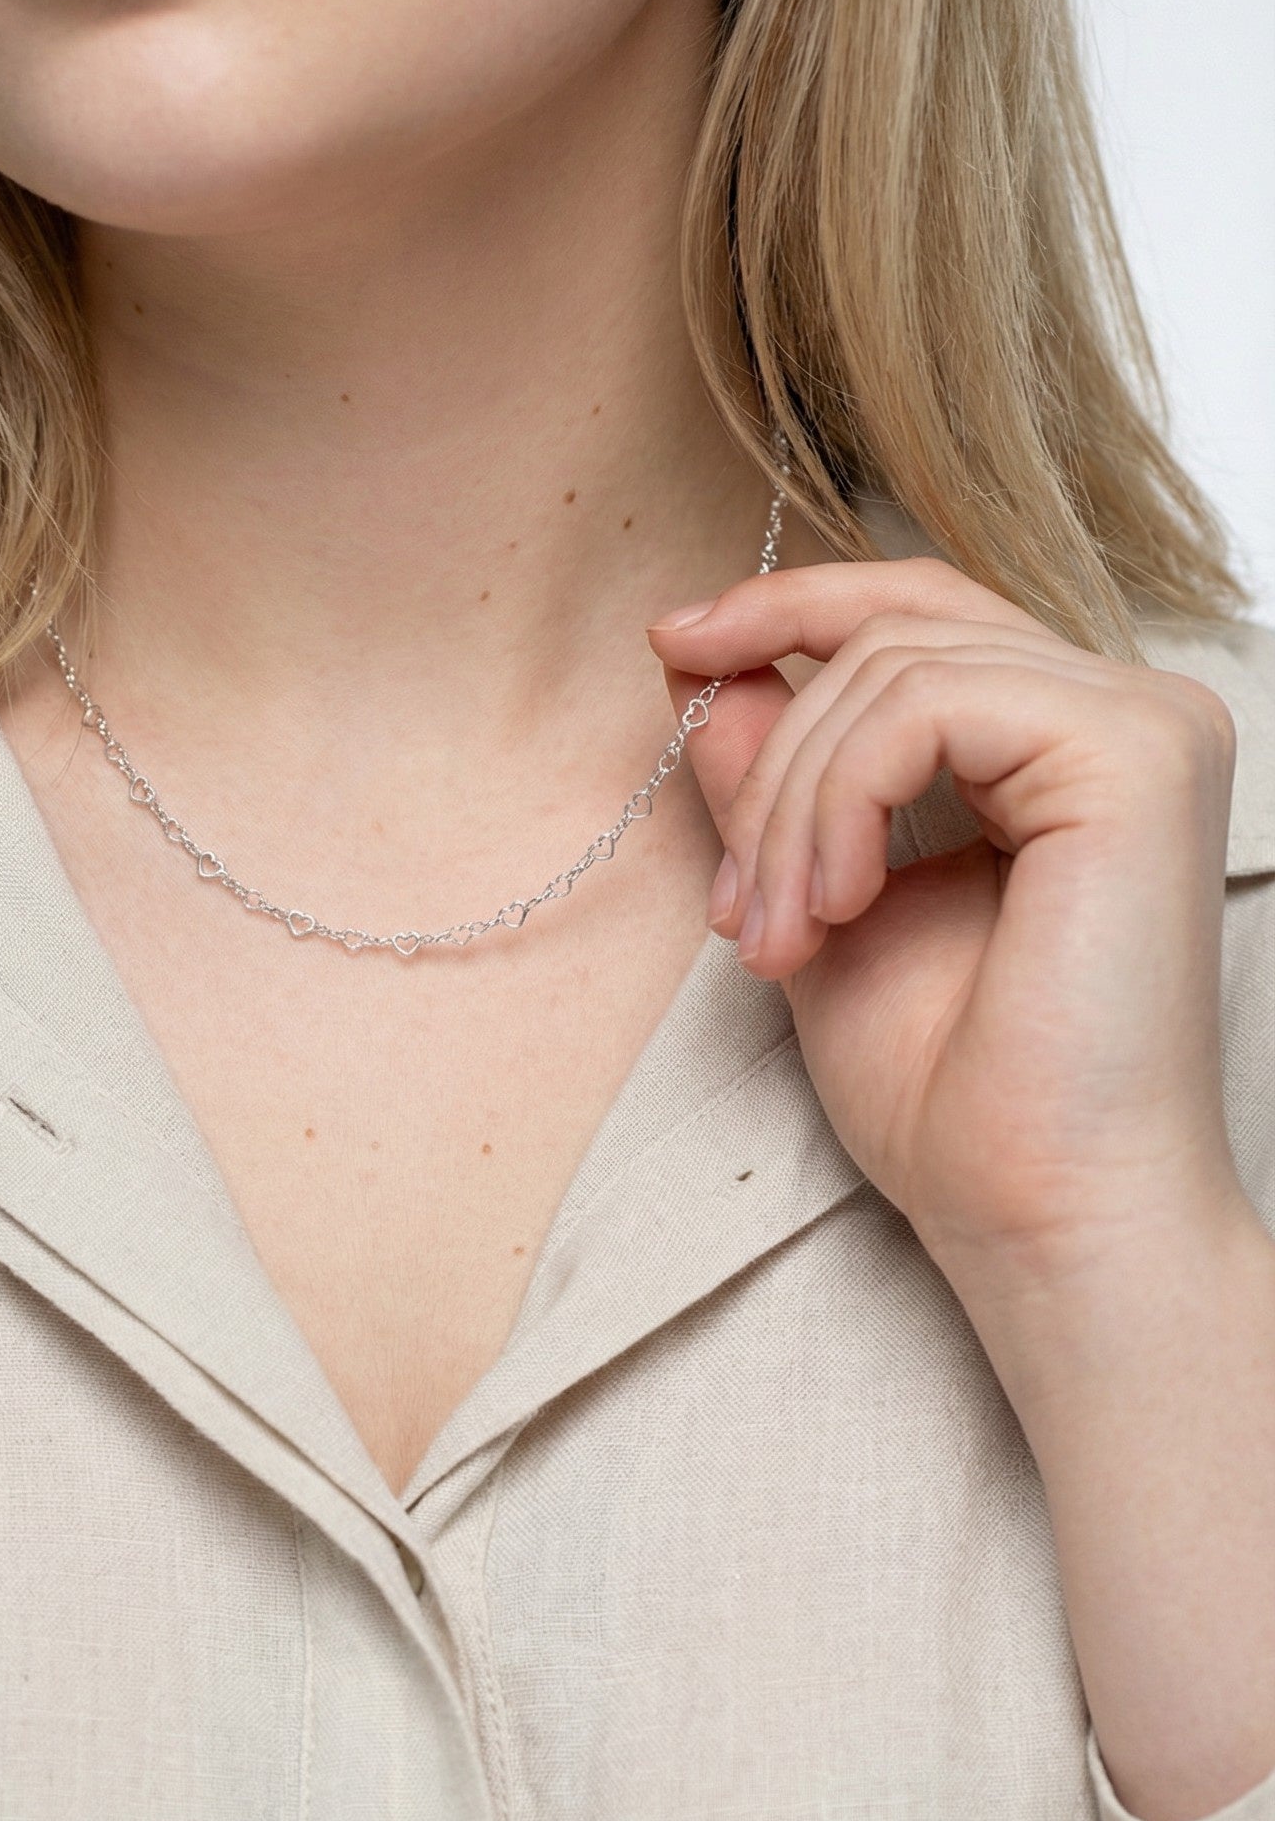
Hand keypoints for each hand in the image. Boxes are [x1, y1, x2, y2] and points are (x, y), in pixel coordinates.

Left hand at [647, 557, 1251, 1328]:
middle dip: (774, 752)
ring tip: (773, 936)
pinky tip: (836, 907)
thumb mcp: (819, 899)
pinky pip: (922, 707)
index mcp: (1068, 746)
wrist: (1033, 1211)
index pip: (922, 613)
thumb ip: (776, 778)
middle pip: (899, 626)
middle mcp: (1126, 716)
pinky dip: (841, 804)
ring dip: (792, 810)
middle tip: (730, 903)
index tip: (675, 641)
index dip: (792, 609)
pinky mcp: (1135, 757)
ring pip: (893, 670)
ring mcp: (1144, 728)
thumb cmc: (953, 1096)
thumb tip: (700, 661)